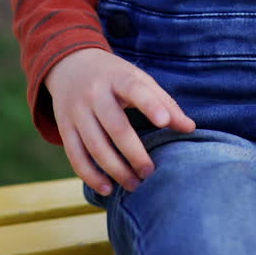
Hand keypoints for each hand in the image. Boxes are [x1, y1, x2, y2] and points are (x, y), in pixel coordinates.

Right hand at [45, 48, 195, 195]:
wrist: (71, 66)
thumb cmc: (115, 77)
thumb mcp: (139, 80)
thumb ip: (164, 103)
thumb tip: (190, 128)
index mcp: (119, 77)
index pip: (135, 89)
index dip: (150, 105)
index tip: (164, 122)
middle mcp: (95, 93)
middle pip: (115, 126)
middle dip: (134, 153)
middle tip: (150, 172)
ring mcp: (77, 111)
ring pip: (95, 146)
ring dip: (115, 170)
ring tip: (135, 185)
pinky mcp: (65, 127)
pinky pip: (76, 156)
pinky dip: (90, 175)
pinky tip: (108, 188)